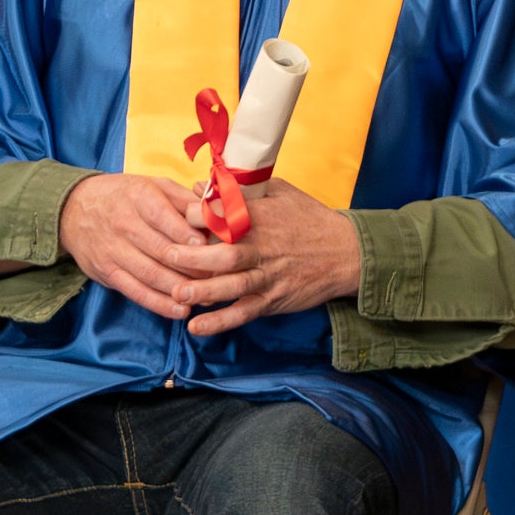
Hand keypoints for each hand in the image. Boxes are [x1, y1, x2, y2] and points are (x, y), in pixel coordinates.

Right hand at [56, 172, 234, 321]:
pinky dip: (159, 303)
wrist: (73, 208)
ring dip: (180, 288)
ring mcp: (113, 251)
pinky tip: (180, 310)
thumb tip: (215, 213)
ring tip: (205, 297)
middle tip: (219, 277)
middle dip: (193, 266)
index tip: (210, 248)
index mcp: (139, 198)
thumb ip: (184, 199)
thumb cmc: (124, 195)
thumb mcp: (153, 184)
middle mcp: (124, 224)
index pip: (165, 219)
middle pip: (162, 250)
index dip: (188, 236)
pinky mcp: (106, 273)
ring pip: (151, 274)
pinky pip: (135, 291)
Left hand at [154, 178, 364, 339]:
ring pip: (232, 286)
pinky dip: (221, 322)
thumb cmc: (310, 218)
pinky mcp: (273, 300)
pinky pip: (243, 313)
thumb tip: (198, 186)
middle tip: (168, 257)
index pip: (223, 216)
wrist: (346, 252)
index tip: (177, 218)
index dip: (197, 216)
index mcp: (262, 218)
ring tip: (176, 294)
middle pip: (224, 254)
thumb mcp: (279, 192)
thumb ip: (239, 190)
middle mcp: (263, 248)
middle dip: (193, 258)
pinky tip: (197, 328)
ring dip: (202, 291)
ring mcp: (268, 277)